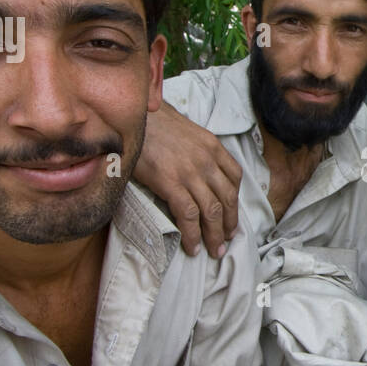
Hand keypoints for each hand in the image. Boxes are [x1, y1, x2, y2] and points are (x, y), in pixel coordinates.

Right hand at [134, 101, 242, 256]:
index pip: (235, 177)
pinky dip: (193, 235)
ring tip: (214, 250)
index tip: (232, 216)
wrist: (130, 115)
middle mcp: (207, 160)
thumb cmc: (152, 124)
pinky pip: (189, 215)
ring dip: (215, 235)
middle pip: (227, 198)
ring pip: (212, 211)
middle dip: (229, 224)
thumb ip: (197, 151)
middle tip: (227, 241)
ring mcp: (191, 172)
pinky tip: (192, 246)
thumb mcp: (186, 132)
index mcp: (212, 146)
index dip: (235, 201)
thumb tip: (196, 173)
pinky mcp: (172, 183)